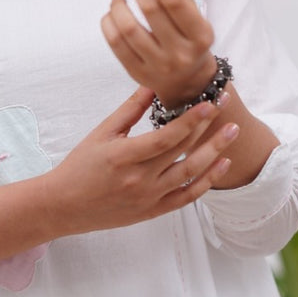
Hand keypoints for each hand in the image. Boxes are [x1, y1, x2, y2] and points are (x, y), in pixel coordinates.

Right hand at [48, 85, 237, 235]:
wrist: (64, 205)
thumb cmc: (80, 166)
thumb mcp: (101, 133)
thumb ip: (129, 110)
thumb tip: (153, 85)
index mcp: (124, 157)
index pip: (166, 137)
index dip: (191, 119)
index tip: (209, 102)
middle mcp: (139, 180)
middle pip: (183, 151)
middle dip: (208, 126)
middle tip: (226, 104)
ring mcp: (148, 198)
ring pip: (190, 174)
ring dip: (215, 152)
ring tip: (233, 131)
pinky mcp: (152, 211)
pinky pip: (186, 198)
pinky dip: (206, 182)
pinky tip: (221, 164)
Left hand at [101, 0, 216, 108]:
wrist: (189, 82)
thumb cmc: (191, 41)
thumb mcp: (195, 18)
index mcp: (200, 36)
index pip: (174, 0)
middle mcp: (180, 53)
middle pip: (151, 10)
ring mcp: (158, 66)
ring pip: (128, 28)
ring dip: (118, 5)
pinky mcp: (138, 74)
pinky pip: (115, 44)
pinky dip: (109, 22)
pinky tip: (113, 14)